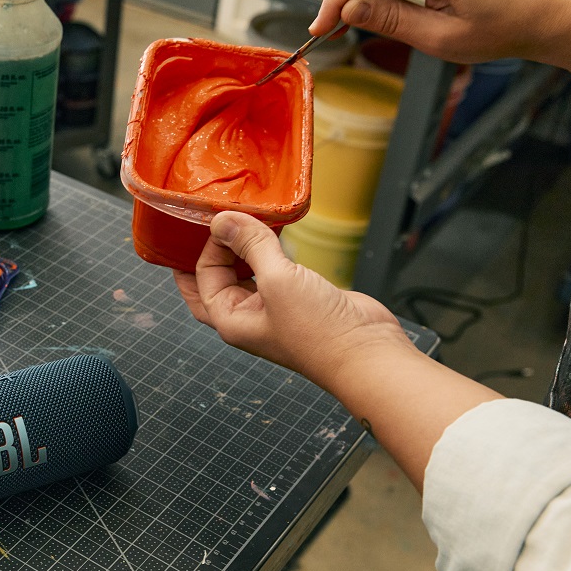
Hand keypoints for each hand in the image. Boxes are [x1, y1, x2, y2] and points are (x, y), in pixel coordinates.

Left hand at [173, 211, 410, 388]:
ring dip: (243, 247)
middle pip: (217, 277)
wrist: (367, 352)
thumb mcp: (277, 279)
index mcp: (230, 319)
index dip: (209, 245)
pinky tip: (273, 232)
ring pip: (246, 272)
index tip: (224, 218)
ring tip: (245, 219)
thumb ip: (250, 246)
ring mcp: (272, 307)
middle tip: (216, 219)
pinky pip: (273, 269)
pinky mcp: (297, 297)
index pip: (203, 276)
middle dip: (214, 250)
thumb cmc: (318, 331)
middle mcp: (247, 315)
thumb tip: (222, 220)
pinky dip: (269, 250)